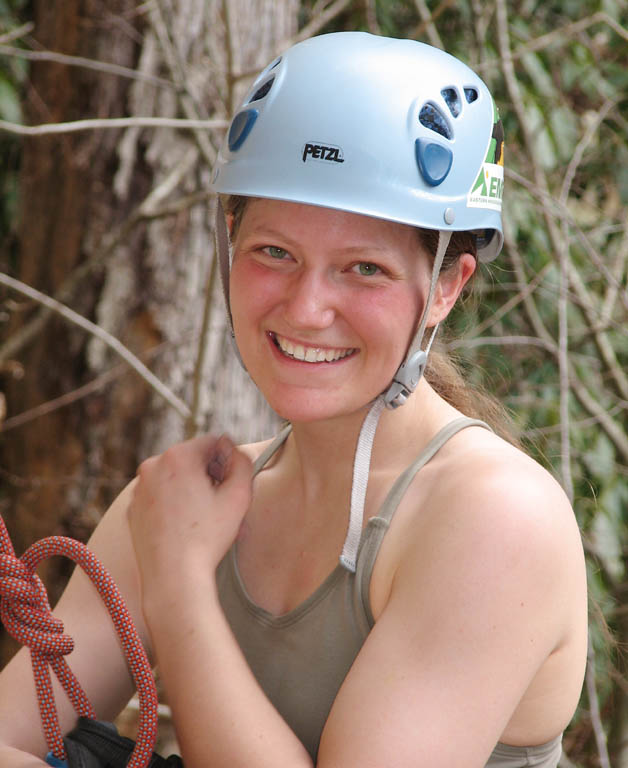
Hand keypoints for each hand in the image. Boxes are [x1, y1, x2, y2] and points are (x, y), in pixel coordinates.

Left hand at [127, 434, 252, 608]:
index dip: (227, 461)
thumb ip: (243, 463)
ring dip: (192, 490)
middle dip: (209, 476)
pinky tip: (186, 528)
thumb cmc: (206, 538)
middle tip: (221, 502)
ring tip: (205, 518)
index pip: (212, 443)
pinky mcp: (133, 510)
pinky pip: (160, 497)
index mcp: (177, 457)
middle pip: (191, 460)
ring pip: (175, 479)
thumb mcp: (239, 496)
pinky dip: (174, 506)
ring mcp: (139, 489)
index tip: (231, 483)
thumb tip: (235, 452)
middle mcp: (152, 466)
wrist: (173, 576)